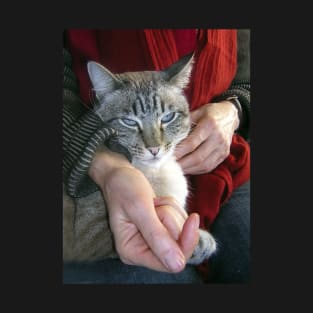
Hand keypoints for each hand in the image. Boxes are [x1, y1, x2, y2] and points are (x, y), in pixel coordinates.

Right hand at [89, 149, 199, 272]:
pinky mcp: (162, 230)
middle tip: (153, 205)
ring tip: (152, 203)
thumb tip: (177, 265)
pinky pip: (181, 221)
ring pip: (182, 231)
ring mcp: (154, 240)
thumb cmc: (124, 188)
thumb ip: (156, 236)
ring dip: (171, 210)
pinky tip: (157, 202)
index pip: (169, 263)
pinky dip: (173, 207)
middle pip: (179, 245)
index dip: (185, 243)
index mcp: (132, 252)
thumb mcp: (139, 209)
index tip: (193, 219)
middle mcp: (143, 251)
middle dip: (171, 219)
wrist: (121, 174)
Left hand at [175, 100, 238, 174]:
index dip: (179, 152)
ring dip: (188, 169)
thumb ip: (185, 122)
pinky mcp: (224, 155)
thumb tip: (168, 134)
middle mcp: (218, 138)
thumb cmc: (210, 113)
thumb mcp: (197, 112)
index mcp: (210, 125)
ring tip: (175, 169)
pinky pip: (209, 167)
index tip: (167, 156)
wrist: (231, 115)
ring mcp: (222, 148)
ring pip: (203, 165)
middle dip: (181, 164)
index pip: (192, 143)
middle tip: (168, 166)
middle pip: (197, 157)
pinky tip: (186, 169)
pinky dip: (196, 170)